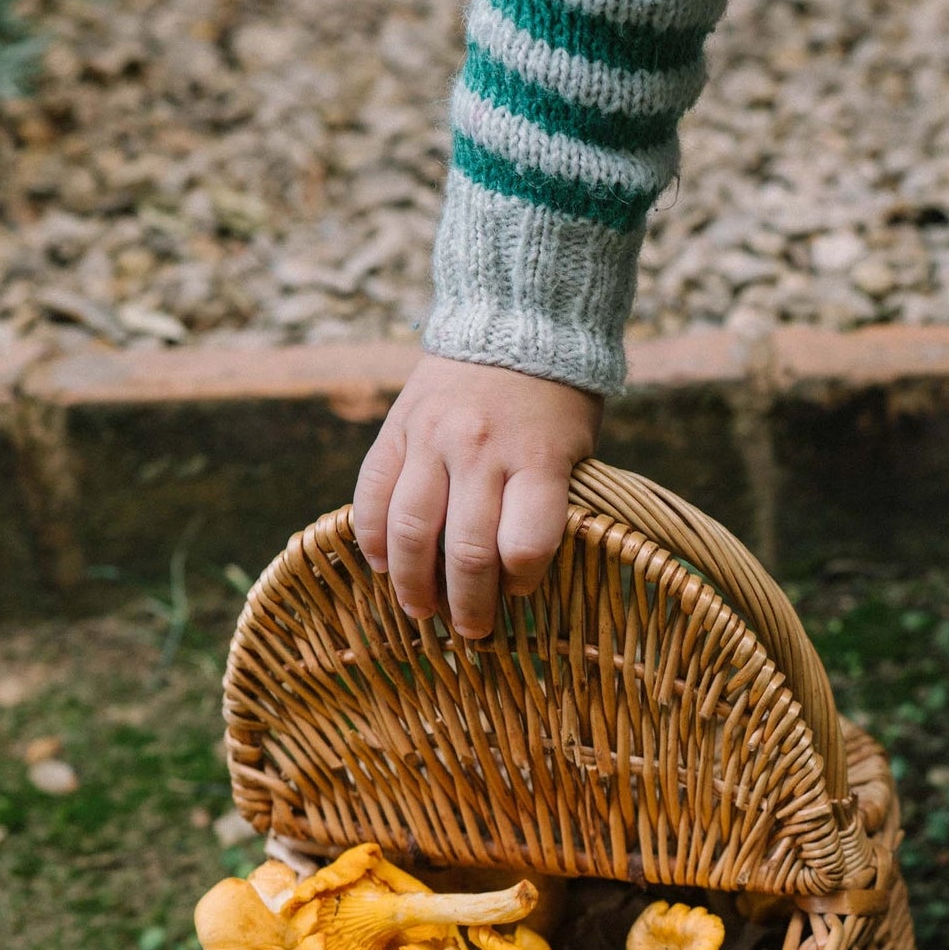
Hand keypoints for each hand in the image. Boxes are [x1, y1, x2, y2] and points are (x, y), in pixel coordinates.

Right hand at [353, 356, 603, 639]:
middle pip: (467, 551)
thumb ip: (549, 503)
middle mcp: (482, 450)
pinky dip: (372, 537)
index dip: (523, 583)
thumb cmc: (557, 401)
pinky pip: (372, 493)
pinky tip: (381, 565)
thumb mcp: (577, 449)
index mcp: (539, 458)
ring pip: (410, 530)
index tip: (521, 592)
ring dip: (412, 583)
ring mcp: (433, 438)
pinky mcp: (398, 428)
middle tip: (471, 633)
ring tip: (420, 611)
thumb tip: (520, 576)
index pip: (526, 545)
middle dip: (469, 605)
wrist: (516, 317)